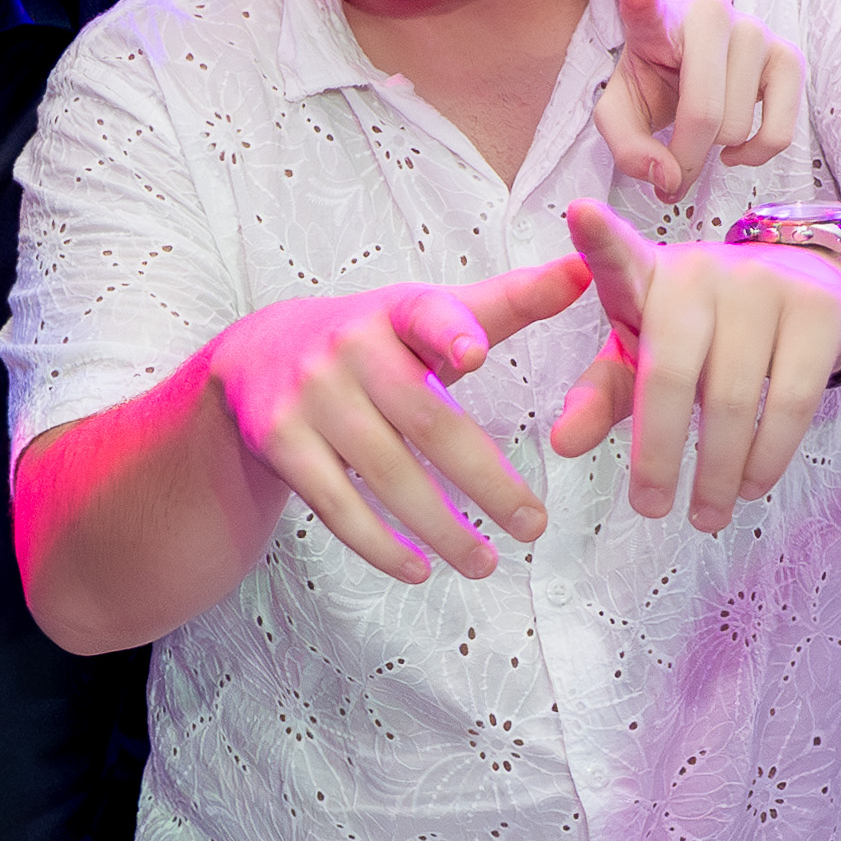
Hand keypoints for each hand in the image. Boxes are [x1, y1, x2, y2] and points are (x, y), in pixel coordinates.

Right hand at [197, 256, 590, 582]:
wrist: (255, 358)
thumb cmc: (373, 341)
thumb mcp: (428, 313)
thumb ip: (508, 302)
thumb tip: (586, 270)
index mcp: (396, 311)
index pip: (426, 315)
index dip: (451, 331)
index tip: (477, 353)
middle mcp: (349, 348)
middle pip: (426, 420)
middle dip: (485, 479)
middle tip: (533, 525)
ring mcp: (310, 398)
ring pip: (385, 474)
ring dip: (440, 528)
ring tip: (485, 563)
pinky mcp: (281, 442)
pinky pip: (335, 505)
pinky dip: (379, 545)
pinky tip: (418, 570)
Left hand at [544, 201, 840, 527]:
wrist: (809, 288)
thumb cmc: (703, 330)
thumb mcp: (644, 354)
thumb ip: (601, 395)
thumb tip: (562, 445)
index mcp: (646, 277)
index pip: (618, 258)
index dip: (600, 239)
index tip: (580, 215)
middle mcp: (701, 272)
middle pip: (671, 374)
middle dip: (658, 453)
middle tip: (652, 508)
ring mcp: (763, 286)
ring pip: (733, 400)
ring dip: (718, 472)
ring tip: (707, 514)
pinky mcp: (817, 311)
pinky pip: (790, 402)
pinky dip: (768, 457)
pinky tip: (752, 486)